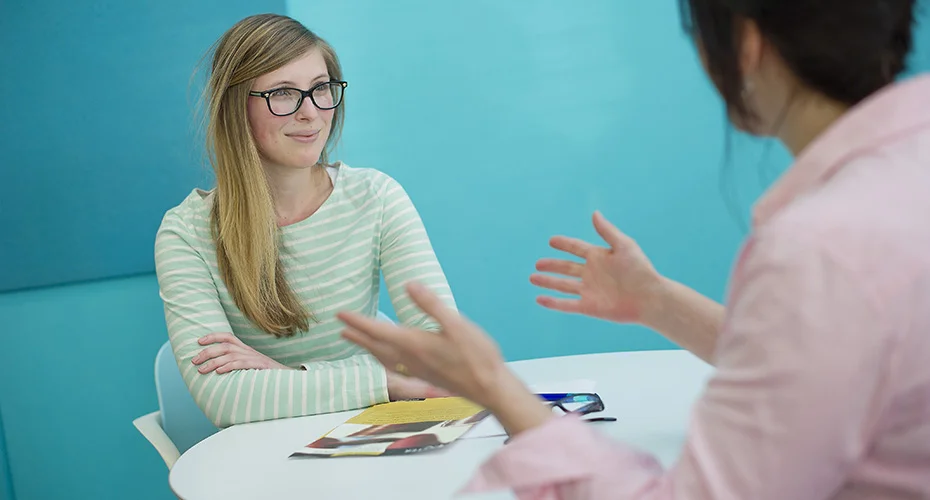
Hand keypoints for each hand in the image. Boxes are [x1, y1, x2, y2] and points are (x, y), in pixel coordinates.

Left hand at [192, 332, 290, 373]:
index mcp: (244, 348)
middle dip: (207, 352)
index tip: (199, 341)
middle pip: (224, 346)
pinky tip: (218, 372)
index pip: (227, 336)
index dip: (212, 336)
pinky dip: (228, 367)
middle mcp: (247, 350)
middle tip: (194, 360)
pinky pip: (240, 364)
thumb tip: (217, 367)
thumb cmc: (263, 372)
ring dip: (212, 362)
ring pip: (228, 355)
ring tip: (201, 370)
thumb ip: (235, 362)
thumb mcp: (249, 363)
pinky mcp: (257, 365)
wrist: (284, 376)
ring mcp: (252, 357)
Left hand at [338, 283, 554, 436]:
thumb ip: (432, 305)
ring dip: (367, 347)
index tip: (341, 314)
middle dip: (357, 335)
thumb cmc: (477, 356)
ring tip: (354, 341)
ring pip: (383, 357)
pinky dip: (381, 358)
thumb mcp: (457, 324)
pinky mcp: (425, 376)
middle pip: (376, 346)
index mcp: (415, 344)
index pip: (379, 331)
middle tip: (340, 327)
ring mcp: (417, 370)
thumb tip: (410, 285)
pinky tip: (385, 357)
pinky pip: (393, 366)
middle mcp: (411, 359)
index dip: (358, 322)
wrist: (490, 389)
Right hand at [531, 211, 664, 323]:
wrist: (649, 298)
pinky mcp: (589, 307)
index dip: (564, 244)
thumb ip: (607, 231)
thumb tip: (594, 213)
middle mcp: (592, 273)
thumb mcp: (623, 245)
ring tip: (532, 277)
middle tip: (537, 263)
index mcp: (599, 257)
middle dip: (552, 265)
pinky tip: (539, 299)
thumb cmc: (640, 270)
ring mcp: (589, 291)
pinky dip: (552, 303)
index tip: (551, 240)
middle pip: (566, 268)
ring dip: (547, 281)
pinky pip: (567, 304)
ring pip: (563, 285)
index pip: (576, 248)